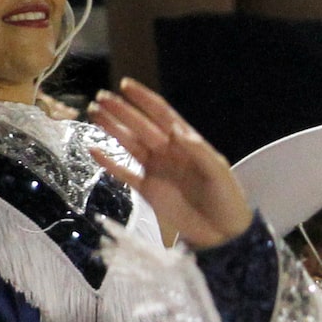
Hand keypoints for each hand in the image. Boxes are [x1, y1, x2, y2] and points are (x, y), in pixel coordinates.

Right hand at [90, 79, 253, 247]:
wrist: (223, 235)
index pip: (162, 114)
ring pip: (130, 145)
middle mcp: (169, 153)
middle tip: (100, 97)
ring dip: (112, 129)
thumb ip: (197, 150)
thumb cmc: (227, 200)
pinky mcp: (148, 191)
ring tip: (94, 113)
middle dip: (121, 111)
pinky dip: (109, 163)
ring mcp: (157, 171)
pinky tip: (94, 150)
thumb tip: (174, 130)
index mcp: (187, 143)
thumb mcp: (218, 172)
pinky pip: (125, 174)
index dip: (144, 99)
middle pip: (141, 126)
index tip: (126, 85)